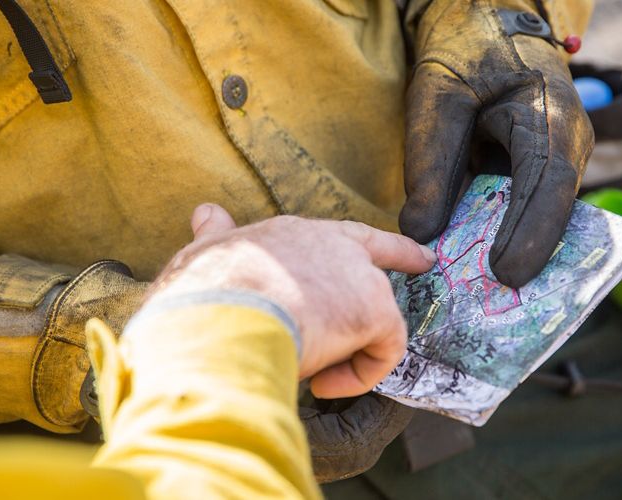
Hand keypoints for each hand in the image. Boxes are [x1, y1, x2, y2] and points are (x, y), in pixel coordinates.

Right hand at [151, 204, 435, 397]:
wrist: (221, 311)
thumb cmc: (204, 292)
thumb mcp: (206, 254)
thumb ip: (217, 237)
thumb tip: (205, 214)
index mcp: (294, 234)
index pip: (346, 235)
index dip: (380, 246)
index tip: (417, 253)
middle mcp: (334, 245)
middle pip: (376, 264)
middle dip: (398, 267)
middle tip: (415, 274)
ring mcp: (359, 276)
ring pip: (373, 320)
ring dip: (346, 352)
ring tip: (309, 372)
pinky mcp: (375, 310)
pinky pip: (384, 351)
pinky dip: (359, 376)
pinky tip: (323, 384)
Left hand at [399, 0, 593, 286]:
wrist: (482, 25)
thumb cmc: (462, 52)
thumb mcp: (435, 100)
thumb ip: (430, 164)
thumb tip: (421, 234)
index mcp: (550, 114)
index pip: (548, 181)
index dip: (529, 232)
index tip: (503, 274)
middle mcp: (567, 142)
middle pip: (552, 210)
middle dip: (524, 256)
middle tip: (491, 303)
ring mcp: (558, 159)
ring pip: (542, 217)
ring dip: (514, 253)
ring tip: (481, 297)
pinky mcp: (537, 173)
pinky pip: (526, 212)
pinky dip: (502, 239)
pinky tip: (474, 269)